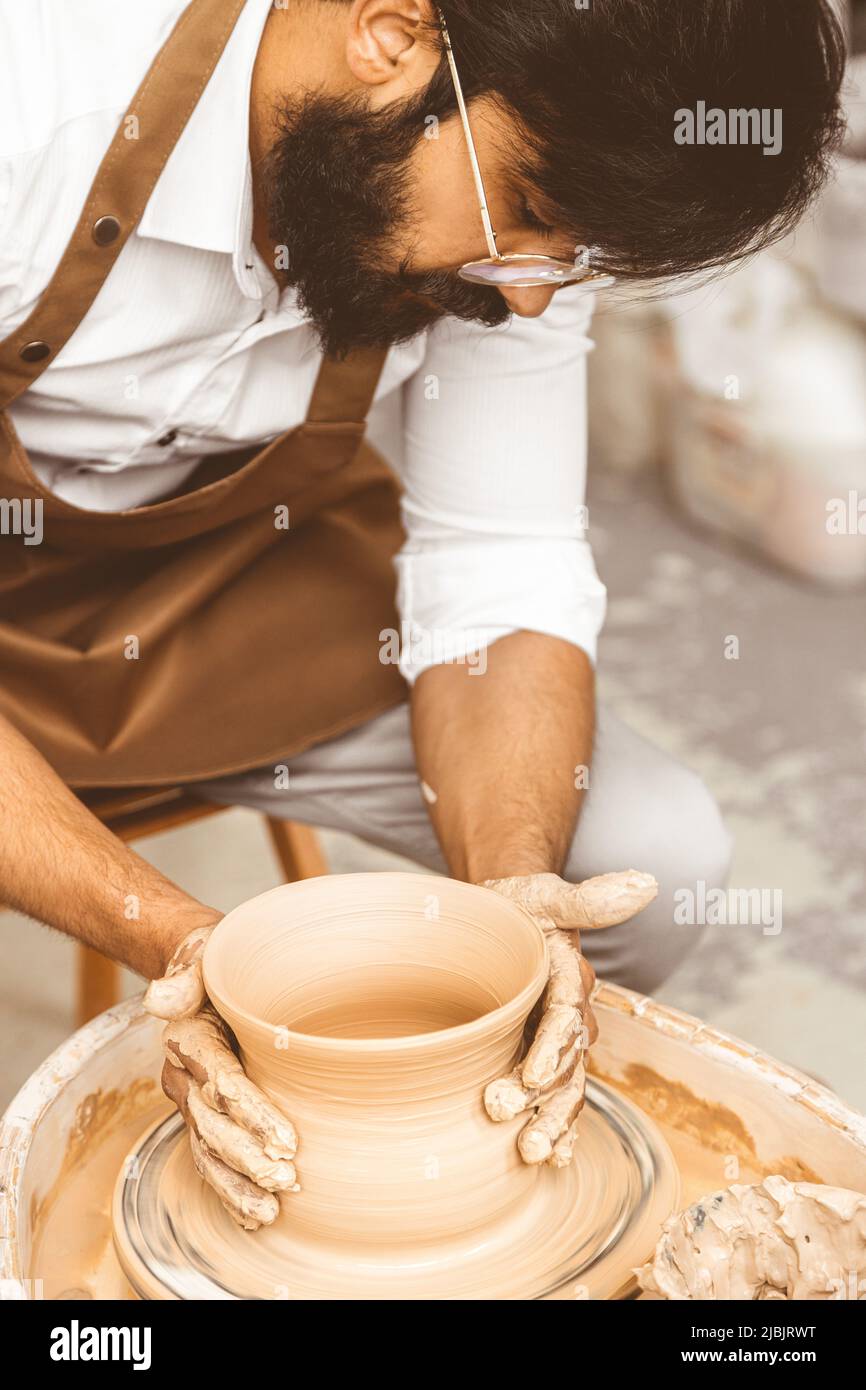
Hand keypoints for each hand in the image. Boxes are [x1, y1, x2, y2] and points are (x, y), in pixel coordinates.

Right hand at [143, 924, 298, 1229]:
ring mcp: (190, 1097)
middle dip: (248, 1159)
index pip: (221, 1082)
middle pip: (213, 1127)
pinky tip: (252, 1215)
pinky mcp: (201, 1111)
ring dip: (236, 1184)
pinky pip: (208, 1155)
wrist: (200, 964)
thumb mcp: (204, 952)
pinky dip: (228, 1187)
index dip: (251, 1114)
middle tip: (287, 1181)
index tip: (286, 1140)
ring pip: (207, 1151)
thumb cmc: (215, 956)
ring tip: (270, 1211)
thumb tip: (157, 999)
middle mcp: (184, 1075)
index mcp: (189, 1039)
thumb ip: (185, 977)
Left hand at [481, 871, 657, 1166]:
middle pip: (567, 1066)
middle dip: (546, 1103)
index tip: (533, 1076)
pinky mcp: (539, 1054)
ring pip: (563, 1089)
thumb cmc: (521, 905)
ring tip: (530, 1154)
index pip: (565, 1018)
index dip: (553, 1048)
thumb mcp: (547, 894)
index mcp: (570, 978)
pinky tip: (550, 1160)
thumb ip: (591, 898)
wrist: (504, 917)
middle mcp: (570, 1015)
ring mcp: (556, 1039)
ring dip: (550, 1123)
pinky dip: (556, 1128)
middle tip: (515, 1131)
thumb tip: (646, 884)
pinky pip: (554, 1097)